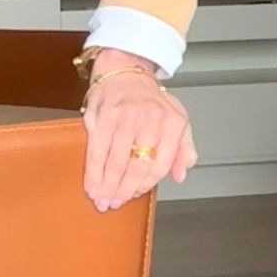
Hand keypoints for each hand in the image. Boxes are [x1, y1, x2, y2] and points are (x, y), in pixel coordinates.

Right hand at [81, 51, 197, 211]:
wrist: (125, 73)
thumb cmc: (152, 102)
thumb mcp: (179, 121)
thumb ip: (184, 150)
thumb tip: (180, 175)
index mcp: (172, 123)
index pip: (160, 164)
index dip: (145, 185)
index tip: (135, 195)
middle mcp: (150, 119)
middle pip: (136, 166)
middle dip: (124, 190)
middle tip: (114, 203)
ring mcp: (126, 117)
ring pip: (115, 162)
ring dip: (107, 185)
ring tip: (102, 200)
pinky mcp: (104, 116)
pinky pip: (97, 151)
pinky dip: (93, 172)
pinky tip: (92, 184)